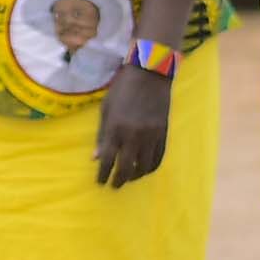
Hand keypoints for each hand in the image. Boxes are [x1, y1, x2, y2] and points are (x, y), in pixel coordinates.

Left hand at [95, 64, 173, 185]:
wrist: (150, 74)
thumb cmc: (123, 89)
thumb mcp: (106, 109)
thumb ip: (102, 135)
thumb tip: (96, 158)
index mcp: (116, 129)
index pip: (108, 160)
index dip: (103, 174)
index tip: (100, 181)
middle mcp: (134, 136)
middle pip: (126, 168)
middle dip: (118, 180)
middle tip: (114, 185)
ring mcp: (151, 136)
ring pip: (144, 167)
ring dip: (135, 176)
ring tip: (129, 177)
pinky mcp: (164, 134)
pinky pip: (158, 158)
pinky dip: (151, 167)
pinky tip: (144, 169)